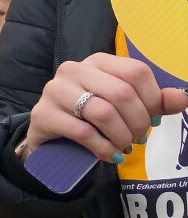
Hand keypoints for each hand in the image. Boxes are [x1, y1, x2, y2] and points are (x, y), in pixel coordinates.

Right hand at [22, 53, 187, 161]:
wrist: (49, 136)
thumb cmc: (88, 117)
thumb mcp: (122, 106)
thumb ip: (153, 102)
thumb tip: (181, 99)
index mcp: (97, 61)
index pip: (136, 72)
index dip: (152, 99)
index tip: (154, 120)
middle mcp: (74, 69)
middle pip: (121, 93)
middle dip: (137, 122)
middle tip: (138, 138)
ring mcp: (55, 90)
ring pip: (102, 113)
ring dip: (120, 137)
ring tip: (123, 147)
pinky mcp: (43, 114)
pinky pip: (82, 132)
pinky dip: (102, 148)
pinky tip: (108, 155)